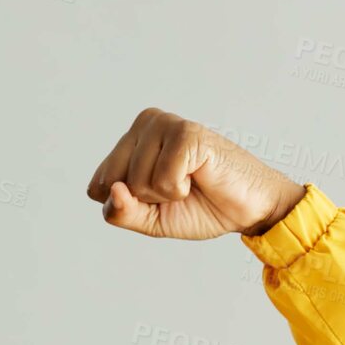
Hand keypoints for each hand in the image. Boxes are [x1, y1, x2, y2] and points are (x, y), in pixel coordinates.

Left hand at [85, 110, 306, 239]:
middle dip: (144, 200)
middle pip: (112, 182)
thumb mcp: (149, 220)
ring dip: (166, 195)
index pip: (97, 187)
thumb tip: (113, 190)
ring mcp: (164, 124)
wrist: (247, 209)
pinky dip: (180, 189)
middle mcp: (143, 124)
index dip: (128, 205)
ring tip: (190, 181)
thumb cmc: (199, 207)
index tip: (157, 198)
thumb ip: (121, 212)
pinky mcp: (186, 132)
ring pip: (136, 181)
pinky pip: (162, 179)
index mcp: (129, 141)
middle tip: (176, 189)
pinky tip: (199, 176)